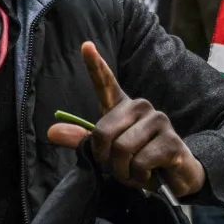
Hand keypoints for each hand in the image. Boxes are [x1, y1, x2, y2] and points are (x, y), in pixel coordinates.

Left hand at [47, 42, 204, 196]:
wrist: (172, 178)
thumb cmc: (137, 161)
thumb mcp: (107, 152)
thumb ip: (82, 140)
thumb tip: (51, 132)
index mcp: (122, 107)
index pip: (106, 82)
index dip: (95, 65)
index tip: (86, 46)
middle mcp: (141, 107)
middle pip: (103, 133)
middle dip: (106, 159)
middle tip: (119, 167)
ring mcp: (158, 120)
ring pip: (122, 149)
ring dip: (123, 171)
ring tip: (135, 171)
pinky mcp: (171, 140)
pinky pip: (140, 162)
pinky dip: (139, 176)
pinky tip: (149, 173)